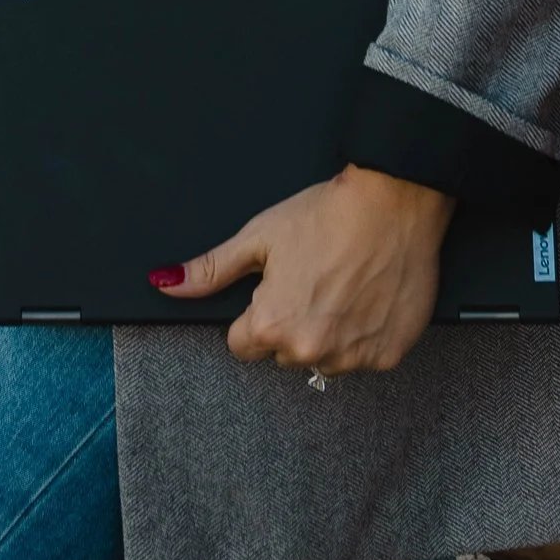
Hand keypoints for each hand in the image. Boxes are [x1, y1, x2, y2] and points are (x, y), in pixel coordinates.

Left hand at [156, 165, 452, 376]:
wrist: (395, 202)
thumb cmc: (327, 214)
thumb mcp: (259, 236)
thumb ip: (211, 270)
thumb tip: (164, 283)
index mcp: (272, 326)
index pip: (243, 344)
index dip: (256, 313)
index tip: (277, 287)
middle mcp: (310, 351)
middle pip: (284, 353)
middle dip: (293, 325)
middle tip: (314, 280)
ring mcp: (353, 357)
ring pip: (325, 358)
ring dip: (330, 333)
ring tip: (345, 286)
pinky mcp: (388, 355)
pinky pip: (364, 357)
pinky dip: (365, 334)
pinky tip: (369, 297)